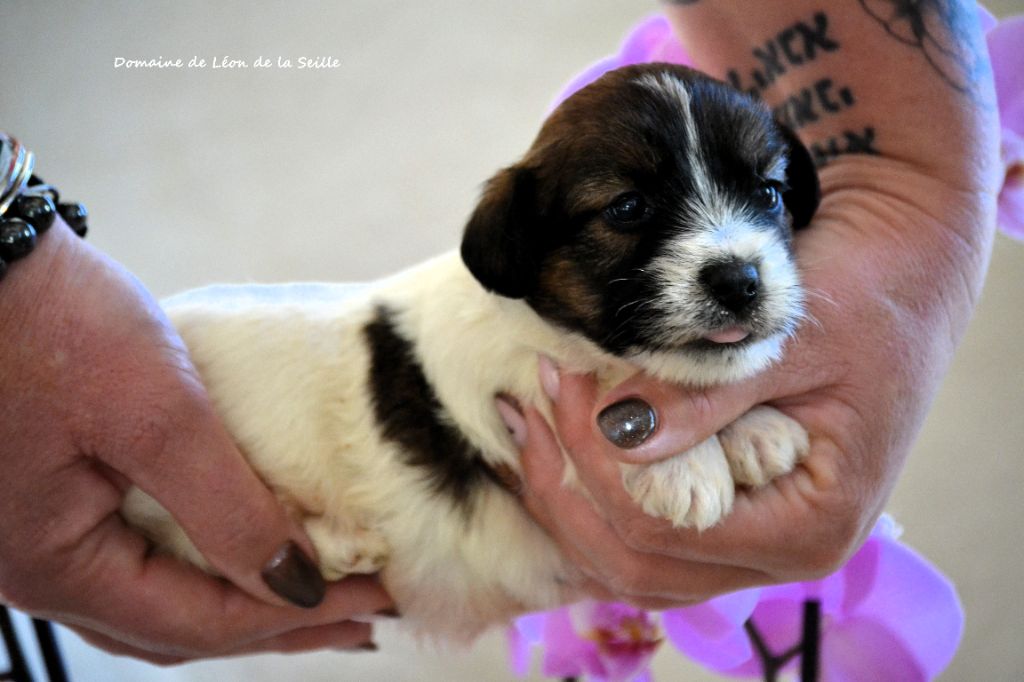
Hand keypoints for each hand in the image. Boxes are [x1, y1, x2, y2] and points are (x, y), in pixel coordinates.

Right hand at [0, 223, 392, 662]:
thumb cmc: (54, 323)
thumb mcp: (157, 416)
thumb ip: (227, 510)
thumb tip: (296, 584)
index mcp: (56, 564)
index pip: (198, 623)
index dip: (293, 616)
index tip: (372, 599)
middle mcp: (45, 567)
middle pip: (182, 624)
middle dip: (277, 620)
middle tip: (363, 616)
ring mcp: (48, 535)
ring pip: (164, 596)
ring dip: (245, 598)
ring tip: (323, 599)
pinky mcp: (64, 496)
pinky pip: (147, 556)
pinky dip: (211, 561)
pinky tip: (254, 548)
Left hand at [513, 0, 1000, 607]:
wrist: (905, 266)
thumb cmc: (874, 292)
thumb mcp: (796, 336)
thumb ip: (708, 394)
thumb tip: (617, 435)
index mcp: (811, 525)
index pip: (665, 526)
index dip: (596, 461)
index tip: (564, 379)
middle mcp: (779, 548)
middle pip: (634, 560)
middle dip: (568, 485)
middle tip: (532, 403)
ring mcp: (752, 533)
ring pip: (629, 554)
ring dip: (570, 492)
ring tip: (530, 414)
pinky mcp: (728, 502)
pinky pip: (643, 521)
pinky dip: (593, 482)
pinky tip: (556, 427)